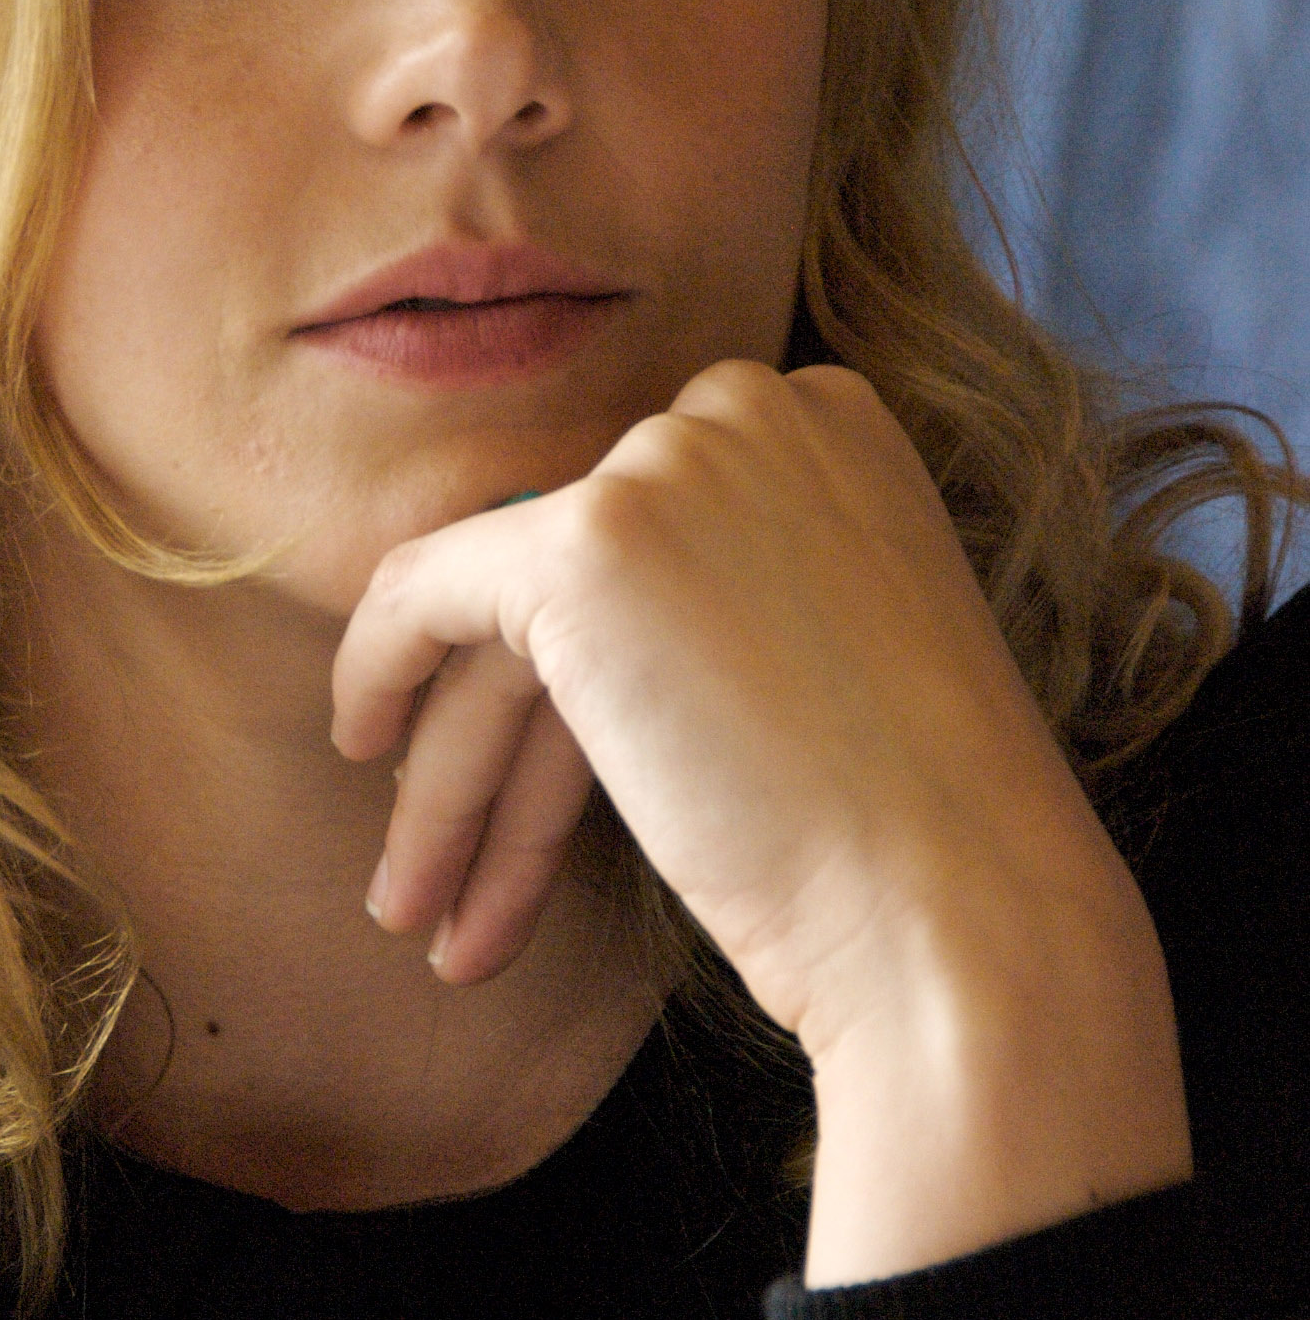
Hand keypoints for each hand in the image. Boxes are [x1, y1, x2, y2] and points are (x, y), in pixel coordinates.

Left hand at [330, 361, 1191, 1278]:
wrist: (959, 901)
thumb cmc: (920, 825)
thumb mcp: (837, 647)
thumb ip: (725, 594)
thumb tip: (577, 625)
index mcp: (833, 423)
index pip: (660, 537)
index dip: (590, 675)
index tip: (558, 785)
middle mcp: (753, 409)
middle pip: (575, 584)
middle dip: (508, 743)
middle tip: (454, 875)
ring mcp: (669, 468)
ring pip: (500, 617)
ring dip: (453, 776)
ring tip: (413, 910)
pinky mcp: (586, 543)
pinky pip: (425, 595)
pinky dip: (377, 672)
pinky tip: (360, 759)